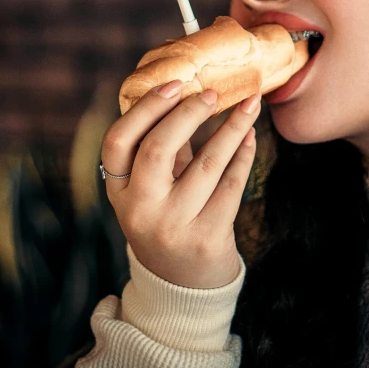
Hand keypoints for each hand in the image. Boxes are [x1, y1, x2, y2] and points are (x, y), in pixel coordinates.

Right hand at [100, 81, 260, 287]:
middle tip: (212, 93)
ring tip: (249, 105)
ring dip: (232, 128)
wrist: (184, 283)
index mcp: (119, 191)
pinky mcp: (206, 237)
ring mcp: (172, 226)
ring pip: (207, 164)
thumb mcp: (151, 186)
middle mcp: (140, 209)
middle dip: (188, 113)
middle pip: (157, 148)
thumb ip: (161, 144)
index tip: (175, 84)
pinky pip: (232, 185)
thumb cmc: (168, 216)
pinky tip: (251, 137)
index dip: (145, 108)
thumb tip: (186, 89)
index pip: (117, 141)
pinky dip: (244, 155)